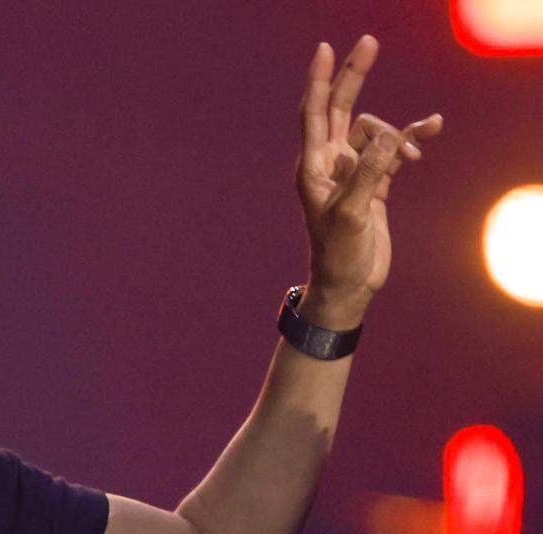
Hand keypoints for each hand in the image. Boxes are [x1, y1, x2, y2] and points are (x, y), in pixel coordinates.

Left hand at [295, 34, 443, 325]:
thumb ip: (368, 174)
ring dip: (395, 135)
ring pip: (372, 131)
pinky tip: (429, 129)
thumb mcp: (353, 214)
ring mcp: (350, 171)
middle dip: (353, 76)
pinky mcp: (372, 181)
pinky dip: (408, 140)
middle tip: (368, 41)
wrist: (348, 284)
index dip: (318, 80)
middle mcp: (328, 163)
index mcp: (312, 167)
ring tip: (412, 156)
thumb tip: (386, 136)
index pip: (313, 113)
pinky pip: (390, 149)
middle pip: (339, 108)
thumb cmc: (339, 254)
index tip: (324, 49)